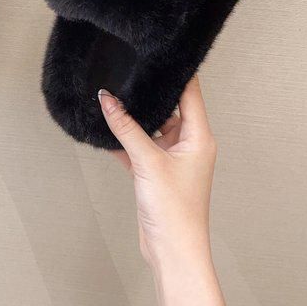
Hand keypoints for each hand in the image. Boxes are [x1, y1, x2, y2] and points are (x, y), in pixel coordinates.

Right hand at [99, 76, 215, 268]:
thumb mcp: (148, 161)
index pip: (190, 94)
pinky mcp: (157, 173)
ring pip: (151, 129)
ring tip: (114, 99)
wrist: (172, 250)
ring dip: (134, 120)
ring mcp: (172, 159)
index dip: (178, 73)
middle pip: (170, 109)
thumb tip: (107, 99)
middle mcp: (189, 145)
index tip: (161, 54)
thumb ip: (126, 128)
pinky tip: (107, 132)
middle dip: (150, 95)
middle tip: (130, 74)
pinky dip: (125, 142)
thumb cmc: (175, 211)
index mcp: (199, 137)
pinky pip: (139, 148)